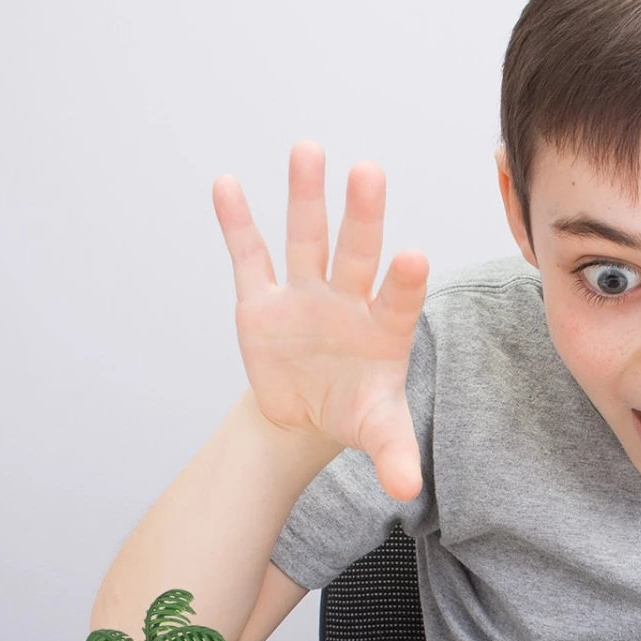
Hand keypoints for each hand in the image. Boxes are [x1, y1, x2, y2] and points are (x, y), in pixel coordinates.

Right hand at [213, 142, 429, 499]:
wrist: (307, 413)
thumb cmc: (354, 412)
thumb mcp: (378, 435)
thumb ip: (396, 456)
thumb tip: (408, 491)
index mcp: (385, 329)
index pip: (398, 299)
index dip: (403, 281)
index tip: (412, 258)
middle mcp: (347, 300)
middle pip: (356, 251)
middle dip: (361, 215)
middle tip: (369, 171)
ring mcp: (304, 294)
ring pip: (307, 237)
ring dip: (306, 195)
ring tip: (308, 149)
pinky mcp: (262, 299)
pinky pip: (250, 256)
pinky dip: (238, 223)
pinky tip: (228, 185)